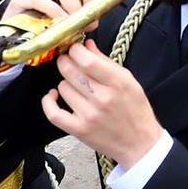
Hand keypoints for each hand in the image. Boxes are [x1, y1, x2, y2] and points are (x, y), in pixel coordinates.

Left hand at [42, 40, 163, 164]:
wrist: (139, 144)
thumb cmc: (136, 111)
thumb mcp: (129, 81)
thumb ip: (106, 61)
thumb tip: (87, 45)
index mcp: (118, 83)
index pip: (86, 60)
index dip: (75, 50)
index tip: (75, 48)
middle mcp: (102, 99)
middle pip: (70, 71)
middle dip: (66, 61)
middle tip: (69, 61)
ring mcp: (89, 115)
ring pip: (62, 87)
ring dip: (65, 82)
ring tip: (75, 84)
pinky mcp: (78, 130)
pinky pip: (53, 113)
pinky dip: (48, 101)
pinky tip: (52, 95)